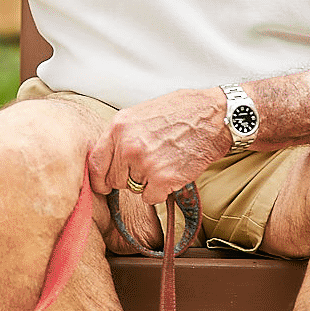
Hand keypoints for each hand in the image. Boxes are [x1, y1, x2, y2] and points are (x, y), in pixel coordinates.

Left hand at [85, 87, 230, 201]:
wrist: (213, 116)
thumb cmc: (179, 112)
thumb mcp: (139, 114)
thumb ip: (121, 136)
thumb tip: (107, 158)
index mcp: (119, 127)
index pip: (95, 162)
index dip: (98, 178)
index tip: (103, 185)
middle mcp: (128, 146)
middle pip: (115, 180)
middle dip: (129, 177)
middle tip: (148, 165)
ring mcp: (145, 163)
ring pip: (134, 189)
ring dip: (148, 182)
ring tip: (164, 162)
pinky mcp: (163, 179)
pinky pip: (151, 198)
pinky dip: (161, 191)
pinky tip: (172, 172)